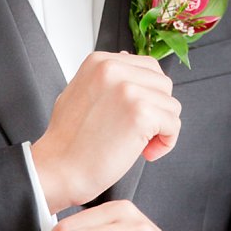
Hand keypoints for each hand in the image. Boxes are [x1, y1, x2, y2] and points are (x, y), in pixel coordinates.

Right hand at [30, 52, 179, 212]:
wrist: (57, 170)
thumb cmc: (68, 140)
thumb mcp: (81, 92)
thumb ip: (107, 77)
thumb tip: (129, 60)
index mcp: (100, 61)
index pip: (149, 67)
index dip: (149, 95)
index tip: (134, 115)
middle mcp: (114, 70)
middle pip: (164, 85)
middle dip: (157, 110)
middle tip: (138, 132)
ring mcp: (128, 90)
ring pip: (171, 105)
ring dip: (161, 128)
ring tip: (138, 144)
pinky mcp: (140, 113)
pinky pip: (173, 125)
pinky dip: (165, 142)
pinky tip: (145, 152)